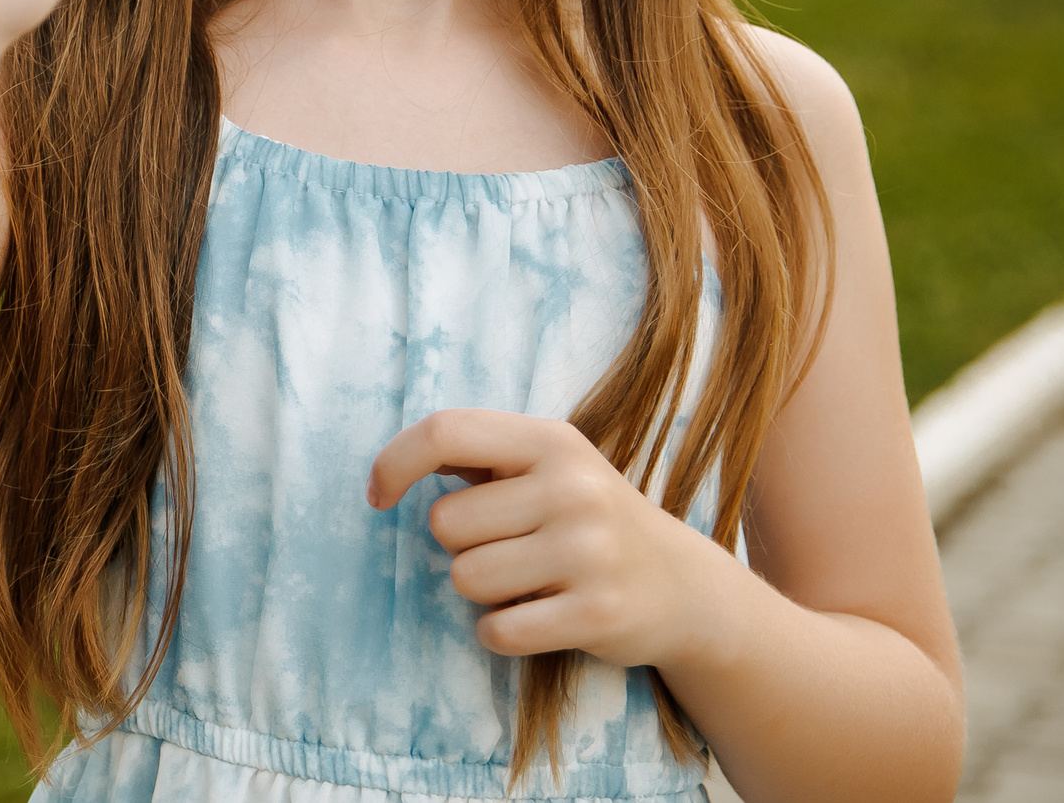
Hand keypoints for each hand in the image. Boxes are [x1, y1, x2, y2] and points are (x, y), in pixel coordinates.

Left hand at [367, 408, 741, 670]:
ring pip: (465, 578)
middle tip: (513, 549)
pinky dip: (501, 633)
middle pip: (445, 523)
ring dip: (483, 592)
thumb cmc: (588, 520)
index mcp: (551, 440)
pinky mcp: (598, 613)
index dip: (394, 462)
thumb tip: (391, 466)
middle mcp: (573, 488)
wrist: (686, 588)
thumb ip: (478, 455)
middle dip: (462, 546)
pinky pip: (497, 631)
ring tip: (532, 582)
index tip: (377, 496)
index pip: (443, 430)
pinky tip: (538, 618)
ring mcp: (590, 551)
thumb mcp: (548, 466)